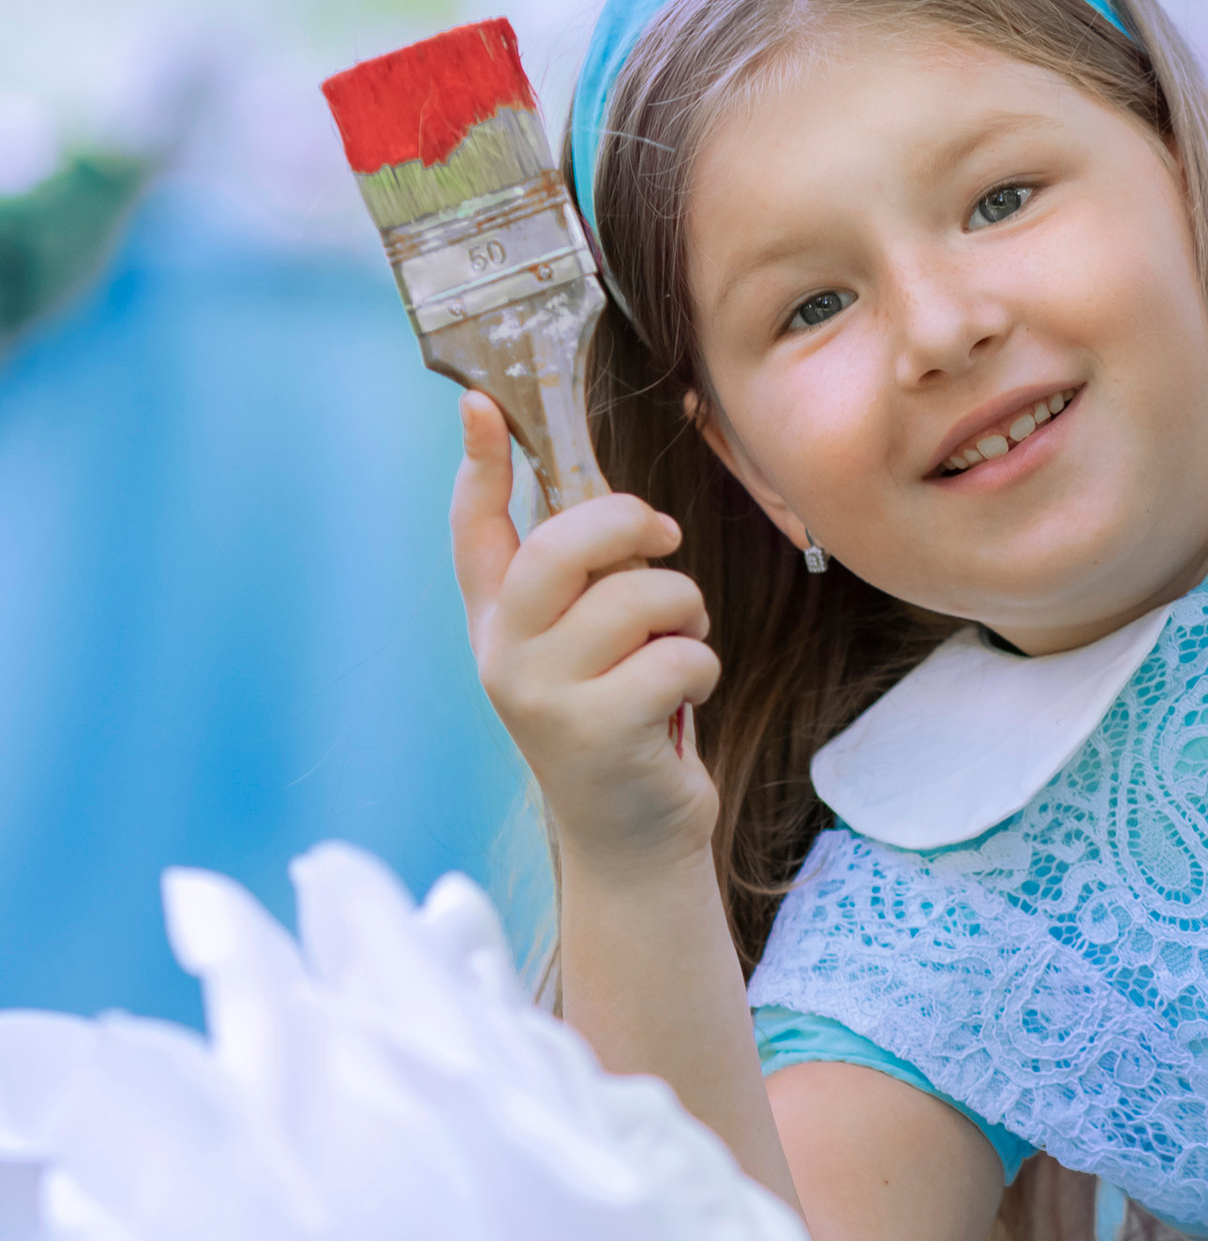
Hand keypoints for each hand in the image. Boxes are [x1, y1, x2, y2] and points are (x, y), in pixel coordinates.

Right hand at [451, 391, 719, 874]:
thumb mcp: (585, 647)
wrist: (631, 837)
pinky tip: (687, 697)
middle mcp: (504, 655)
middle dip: (629, 525)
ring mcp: (543, 695)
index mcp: (497, 623)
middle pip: (562, 546)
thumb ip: (580, 582)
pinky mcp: (598, 731)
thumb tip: (611, 502)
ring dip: (685, 607)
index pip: (473, 529)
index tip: (480, 403)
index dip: (478, 464)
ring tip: (684, 640)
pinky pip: (676, 656)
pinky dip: (701, 666)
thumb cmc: (622, 721)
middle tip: (664, 538)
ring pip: (638, 598)